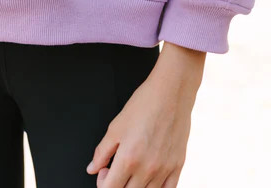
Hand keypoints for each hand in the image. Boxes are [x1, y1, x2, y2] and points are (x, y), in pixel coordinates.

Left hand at [85, 45, 202, 186]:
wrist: (170, 92)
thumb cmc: (144, 104)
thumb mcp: (116, 126)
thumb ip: (102, 151)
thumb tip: (92, 168)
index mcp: (128, 158)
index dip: (103, 183)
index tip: (104, 172)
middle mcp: (147, 168)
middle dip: (117, 185)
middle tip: (115, 169)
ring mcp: (164, 170)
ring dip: (135, 186)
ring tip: (132, 170)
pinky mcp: (178, 166)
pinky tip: (150, 178)